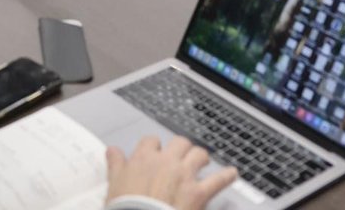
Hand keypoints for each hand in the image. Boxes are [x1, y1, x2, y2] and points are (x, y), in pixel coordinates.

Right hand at [106, 136, 236, 209]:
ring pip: (199, 154)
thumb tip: (112, 151)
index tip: (155, 153)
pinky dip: (227, 176)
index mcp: (144, 159)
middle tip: (181, 157)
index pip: (151, 141)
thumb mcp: (114, 184)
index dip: (154, 147)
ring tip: (202, 162)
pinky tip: (232, 174)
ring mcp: (184, 176)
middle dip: (181, 148)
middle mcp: (166, 162)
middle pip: (179, 142)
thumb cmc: (127, 208)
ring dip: (201, 158)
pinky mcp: (199, 193)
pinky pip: (218, 180)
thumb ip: (115, 165)